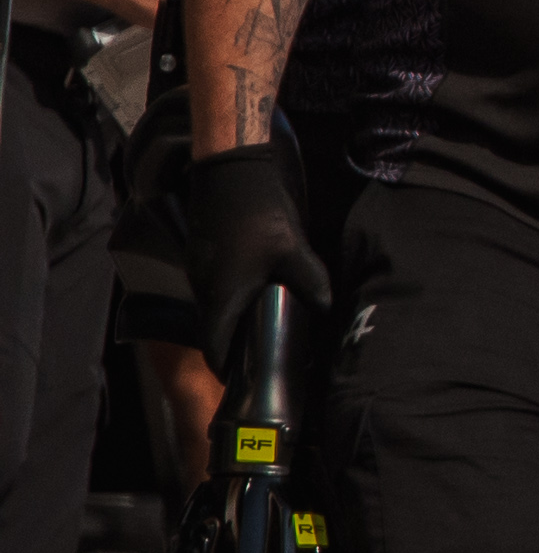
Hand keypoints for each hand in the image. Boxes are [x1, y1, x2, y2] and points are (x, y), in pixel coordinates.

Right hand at [185, 139, 327, 370]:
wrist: (229, 171)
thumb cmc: (259, 214)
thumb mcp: (293, 252)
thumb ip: (311, 283)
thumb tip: (325, 309)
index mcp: (221, 296)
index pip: (214, 346)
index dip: (227, 368)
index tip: (243, 380)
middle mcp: (203, 287)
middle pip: (213, 330)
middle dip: (232, 348)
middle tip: (259, 360)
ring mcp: (200, 269)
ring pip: (214, 307)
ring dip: (232, 321)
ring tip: (260, 331)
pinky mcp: (203, 253)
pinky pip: (215, 286)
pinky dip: (231, 298)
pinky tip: (255, 293)